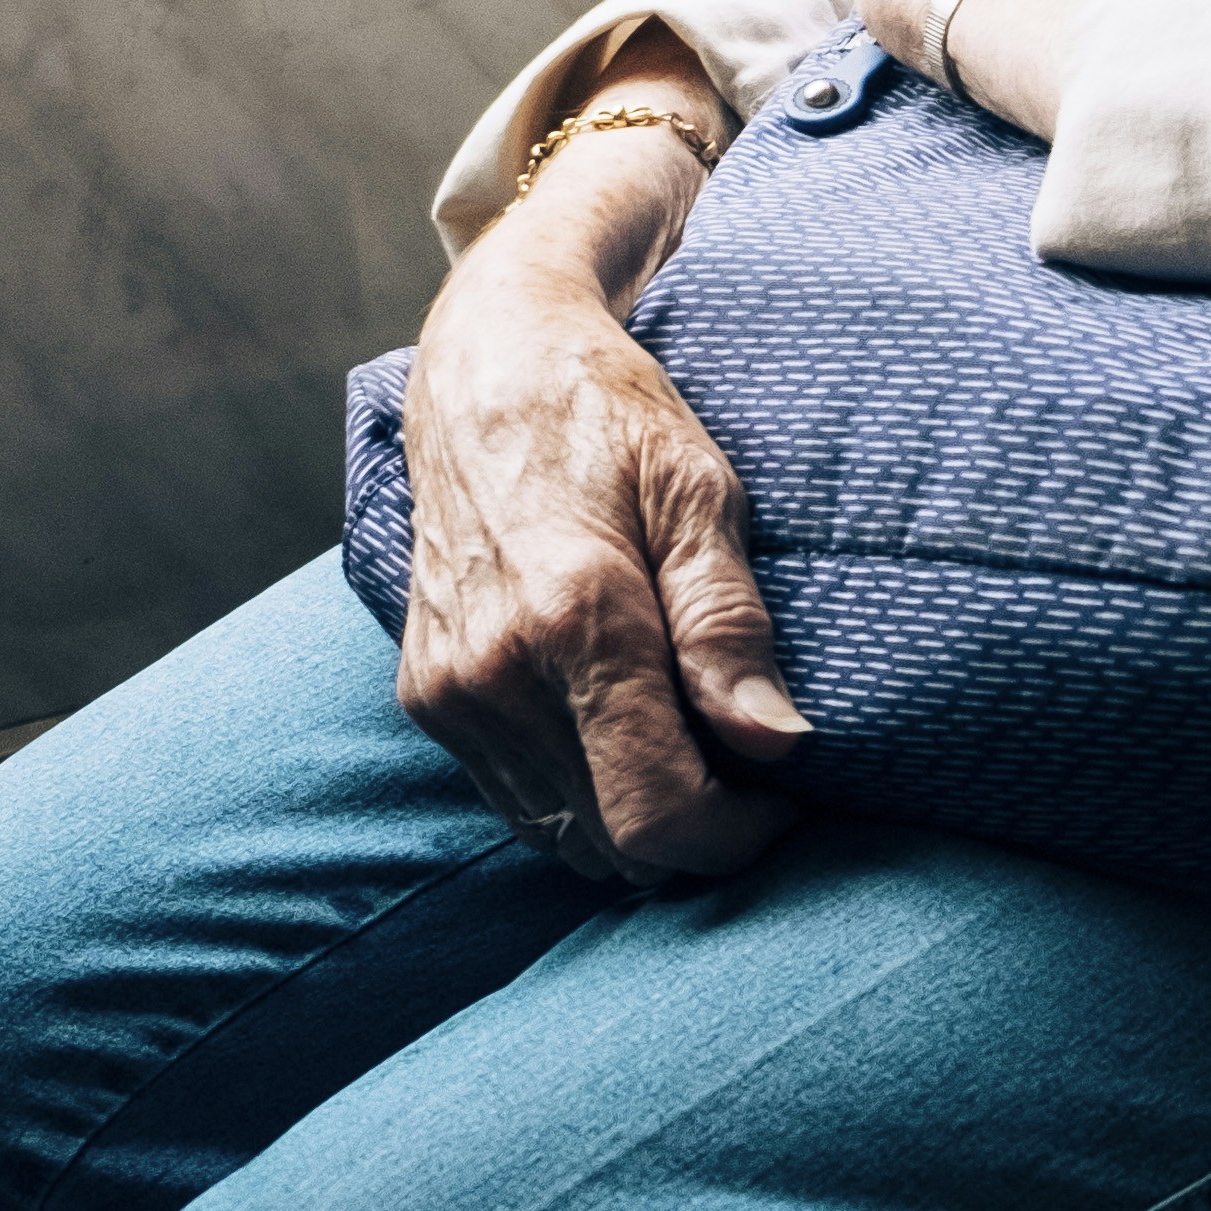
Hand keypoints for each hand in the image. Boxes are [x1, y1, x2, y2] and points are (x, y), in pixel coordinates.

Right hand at [398, 184, 808, 897]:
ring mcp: (449, 691)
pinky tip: (622, 735)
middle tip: (749, 766)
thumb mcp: (697, 489)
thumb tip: (779, 743)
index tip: (785, 795)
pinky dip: (580, 797)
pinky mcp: (425, 695)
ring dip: (637, 823)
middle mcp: (494, 672)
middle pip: (615, 843)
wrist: (485, 367)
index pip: (657, 815)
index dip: (736, 837)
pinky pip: (518, 802)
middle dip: (697, 832)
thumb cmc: (607, 415)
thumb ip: (729, 623)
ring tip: (690, 748)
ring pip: (564, 837)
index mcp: (572, 619)